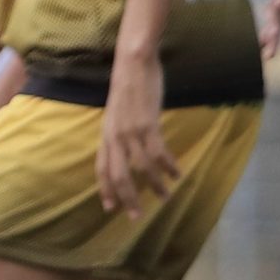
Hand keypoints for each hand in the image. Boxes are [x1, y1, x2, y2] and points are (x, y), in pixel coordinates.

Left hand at [96, 51, 179, 217]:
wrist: (133, 63)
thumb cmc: (128, 86)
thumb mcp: (117, 113)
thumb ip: (119, 132)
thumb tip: (126, 148)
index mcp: (105, 134)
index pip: (101, 168)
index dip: (105, 189)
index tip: (110, 208)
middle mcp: (114, 137)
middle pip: (118, 175)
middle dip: (127, 198)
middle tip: (137, 216)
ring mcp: (130, 131)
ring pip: (140, 168)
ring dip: (154, 185)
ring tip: (166, 196)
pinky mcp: (147, 125)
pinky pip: (158, 153)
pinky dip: (168, 167)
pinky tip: (177, 174)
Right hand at [258, 0, 279, 58]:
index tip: (279, 2)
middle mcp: (277, 3)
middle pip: (273, 15)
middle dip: (271, 27)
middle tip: (269, 36)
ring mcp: (275, 14)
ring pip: (269, 28)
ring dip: (267, 40)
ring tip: (266, 54)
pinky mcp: (276, 24)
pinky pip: (270, 36)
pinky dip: (268, 45)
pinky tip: (267, 58)